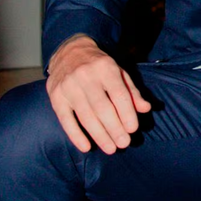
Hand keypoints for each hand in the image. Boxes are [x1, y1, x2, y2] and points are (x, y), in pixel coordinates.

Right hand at [46, 36, 150, 153]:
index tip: (133, 129)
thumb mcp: (119, 72)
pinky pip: (65, 119)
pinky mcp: (55, 96)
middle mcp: (86, 76)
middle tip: (124, 144)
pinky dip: (76, 135)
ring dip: (99, 135)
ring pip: (85, 116)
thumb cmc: (100, 66)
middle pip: (102, 108)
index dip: (127, 113)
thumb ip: (132, 91)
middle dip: (114, 128)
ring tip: (111, 148)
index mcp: (106, 68)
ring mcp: (68, 86)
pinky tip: (86, 147)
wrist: (69, 52)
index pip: (119, 94)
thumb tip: (145, 109)